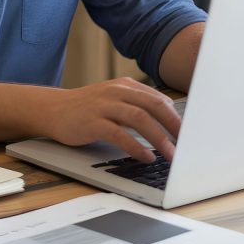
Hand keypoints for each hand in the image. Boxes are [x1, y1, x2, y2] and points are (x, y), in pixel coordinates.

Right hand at [44, 77, 179, 162]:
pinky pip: (119, 133)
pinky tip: (145, 157)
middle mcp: (116, 91)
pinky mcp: (92, 121)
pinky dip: (136, 146)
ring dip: (159, 138)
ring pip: (139, 118)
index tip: (190, 135)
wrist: (53, 109)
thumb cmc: (87, 109)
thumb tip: (170, 122)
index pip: (158, 99)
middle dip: (174, 126)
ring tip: (171, 155)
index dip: (177, 117)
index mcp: (125, 85)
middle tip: (187, 145)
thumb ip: (137, 106)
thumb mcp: (114, 100)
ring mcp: (103, 105)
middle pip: (153, 105)